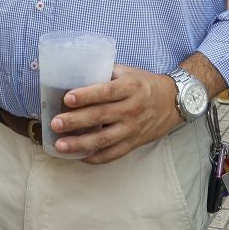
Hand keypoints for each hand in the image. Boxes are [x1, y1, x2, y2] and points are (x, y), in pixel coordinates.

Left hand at [50, 64, 181, 164]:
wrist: (173, 102)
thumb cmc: (145, 84)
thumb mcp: (129, 72)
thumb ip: (106, 74)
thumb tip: (76, 73)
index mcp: (130, 87)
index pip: (106, 92)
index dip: (86, 95)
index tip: (67, 98)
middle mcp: (132, 108)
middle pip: (101, 116)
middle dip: (75, 121)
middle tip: (55, 124)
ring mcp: (133, 128)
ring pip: (104, 139)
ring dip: (80, 144)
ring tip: (60, 145)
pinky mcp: (134, 143)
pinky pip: (113, 154)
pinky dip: (95, 157)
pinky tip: (79, 157)